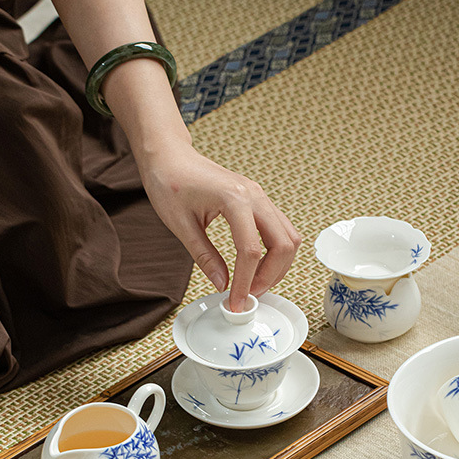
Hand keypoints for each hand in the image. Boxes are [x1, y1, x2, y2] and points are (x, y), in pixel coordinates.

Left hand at [139, 144, 300, 309]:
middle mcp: (254, 195)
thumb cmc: (169, 182)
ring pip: (289, 236)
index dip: (245, 282)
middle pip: (282, 244)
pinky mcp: (258, 199)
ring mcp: (259, 196)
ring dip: (278, 265)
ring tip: (255, 284)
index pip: (250, 251)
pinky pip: (281, 228)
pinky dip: (276, 251)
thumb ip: (204, 257)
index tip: (235, 302)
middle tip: (248, 296)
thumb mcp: (181, 225)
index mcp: (234, 199)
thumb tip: (223, 284)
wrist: (169, 156)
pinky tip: (258, 265)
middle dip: (270, 276)